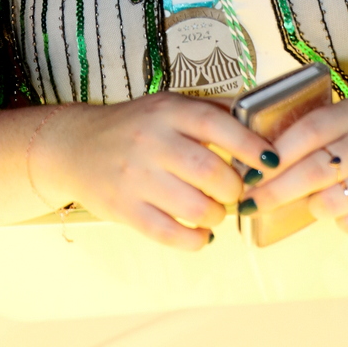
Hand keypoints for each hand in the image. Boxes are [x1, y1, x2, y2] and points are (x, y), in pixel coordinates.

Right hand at [30, 92, 277, 251]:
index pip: (217, 124)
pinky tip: (200, 234)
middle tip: (235, 191)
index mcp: (168, 111)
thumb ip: (211, 113)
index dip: (250, 145)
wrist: (76, 147)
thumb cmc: (135, 127)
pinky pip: (170, 234)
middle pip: (210, 171)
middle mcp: (151, 140)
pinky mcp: (124, 209)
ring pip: (195, 207)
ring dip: (217, 215)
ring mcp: (135, 177)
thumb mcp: (169, 106)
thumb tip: (261, 129)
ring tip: (216, 211)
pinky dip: (195, 240)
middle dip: (234, 188)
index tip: (270, 160)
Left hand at [246, 93, 347, 235]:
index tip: (251, 170)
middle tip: (251, 203)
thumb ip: (323, 129)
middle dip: (275, 191)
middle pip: (313, 171)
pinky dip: (342, 222)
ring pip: (332, 202)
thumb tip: (270, 160)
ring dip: (312, 206)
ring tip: (312, 201)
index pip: (308, 131)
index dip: (275, 153)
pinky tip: (344, 210)